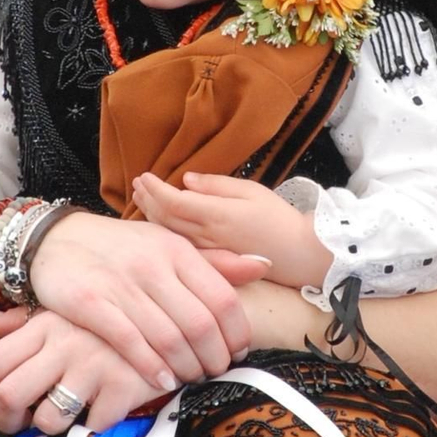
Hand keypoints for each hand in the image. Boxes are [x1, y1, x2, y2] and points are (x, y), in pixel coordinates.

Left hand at [0, 308, 162, 435]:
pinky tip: (98, 416)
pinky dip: (92, 431)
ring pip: (47, 418)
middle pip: (9, 396)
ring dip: (47, 430)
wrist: (172, 322)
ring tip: (58, 421)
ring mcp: (94, 366)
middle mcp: (65, 344)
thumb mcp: (64, 312)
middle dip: (5, 422)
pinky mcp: (122, 387)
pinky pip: (92, 427)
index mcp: (45, 325)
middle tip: (14, 427)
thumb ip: (20, 322)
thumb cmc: (108, 324)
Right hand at [28, 211, 269, 391]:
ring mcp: (121, 284)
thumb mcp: (167, 245)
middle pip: (200, 323)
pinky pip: (130, 343)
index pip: (223, 298)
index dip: (237, 333)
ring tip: (191, 378)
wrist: (56, 239)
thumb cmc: (120, 249)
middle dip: (214, 357)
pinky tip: (162, 381)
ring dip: (186, 367)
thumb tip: (262, 264)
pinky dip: (151, 368)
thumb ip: (213, 261)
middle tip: (215, 372)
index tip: (237, 353)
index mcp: (177, 250)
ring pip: (168, 338)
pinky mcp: (90, 303)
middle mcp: (152, 265)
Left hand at [132, 172, 327, 290]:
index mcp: (216, 216)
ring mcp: (207, 252)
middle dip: (147, 199)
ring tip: (142, 199)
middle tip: (138, 184)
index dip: (154, 189)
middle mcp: (206, 236)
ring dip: (152, 215)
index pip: (172, 202)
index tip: (144, 175)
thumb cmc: (277, 218)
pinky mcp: (211, 261)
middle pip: (164, 218)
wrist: (298, 254)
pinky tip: (159, 222)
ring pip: (168, 234)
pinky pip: (178, 245)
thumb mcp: (251, 191)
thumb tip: (185, 180)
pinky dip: (164, 231)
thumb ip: (215, 186)